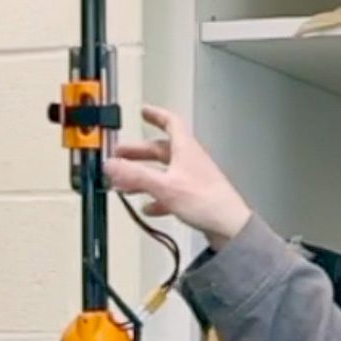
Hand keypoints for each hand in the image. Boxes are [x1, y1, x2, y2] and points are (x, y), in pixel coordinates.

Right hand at [105, 106, 250, 248]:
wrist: (230, 228)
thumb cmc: (205, 202)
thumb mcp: (164, 186)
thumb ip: (135, 175)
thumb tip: (110, 164)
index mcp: (185, 149)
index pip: (171, 122)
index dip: (156, 115)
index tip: (143, 112)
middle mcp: (190, 161)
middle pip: (161, 150)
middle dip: (138, 153)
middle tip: (120, 157)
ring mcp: (193, 180)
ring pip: (164, 173)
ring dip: (144, 177)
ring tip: (126, 186)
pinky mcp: (195, 198)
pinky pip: (171, 193)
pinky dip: (157, 198)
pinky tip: (148, 208)